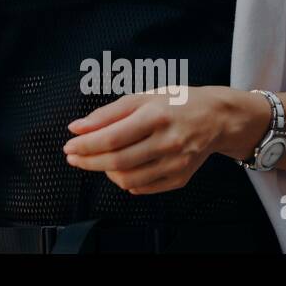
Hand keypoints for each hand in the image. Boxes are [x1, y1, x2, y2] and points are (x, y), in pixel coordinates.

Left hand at [61, 86, 230, 194]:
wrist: (217, 118)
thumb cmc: (177, 102)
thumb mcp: (143, 97)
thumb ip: (108, 113)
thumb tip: (77, 127)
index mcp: (156, 116)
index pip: (112, 137)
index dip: (86, 145)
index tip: (68, 145)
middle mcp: (168, 142)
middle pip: (118, 160)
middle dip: (88, 161)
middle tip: (73, 157)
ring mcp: (176, 163)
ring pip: (129, 178)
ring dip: (104, 172)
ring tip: (96, 161)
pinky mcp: (181, 178)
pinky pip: (144, 188)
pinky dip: (126, 181)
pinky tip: (119, 170)